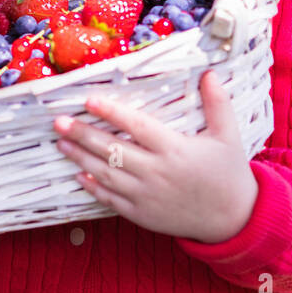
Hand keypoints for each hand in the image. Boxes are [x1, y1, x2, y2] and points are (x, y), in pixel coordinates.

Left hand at [52, 69, 258, 243]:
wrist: (232, 220)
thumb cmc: (229, 173)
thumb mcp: (229, 136)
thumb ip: (218, 104)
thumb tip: (209, 73)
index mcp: (175, 149)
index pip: (137, 127)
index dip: (112, 112)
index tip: (89, 100)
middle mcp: (157, 172)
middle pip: (113, 150)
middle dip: (83, 134)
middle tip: (59, 121)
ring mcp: (147, 195)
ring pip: (107, 173)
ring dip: (81, 157)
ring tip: (61, 143)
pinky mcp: (142, 214)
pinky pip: (112, 200)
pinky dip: (94, 187)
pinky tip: (79, 174)